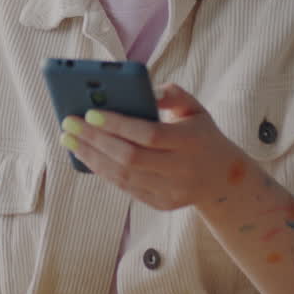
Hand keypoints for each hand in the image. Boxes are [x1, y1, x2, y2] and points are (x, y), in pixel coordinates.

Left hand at [59, 83, 225, 210]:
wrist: (224, 178)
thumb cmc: (201, 134)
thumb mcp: (195, 108)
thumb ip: (172, 94)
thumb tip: (145, 89)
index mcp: (191, 141)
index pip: (149, 134)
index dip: (118, 124)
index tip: (90, 113)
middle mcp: (182, 169)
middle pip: (130, 157)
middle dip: (94, 140)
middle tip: (69, 125)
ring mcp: (171, 191)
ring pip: (123, 176)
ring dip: (91, 157)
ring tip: (70, 140)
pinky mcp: (162, 204)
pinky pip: (125, 188)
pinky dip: (103, 171)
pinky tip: (86, 155)